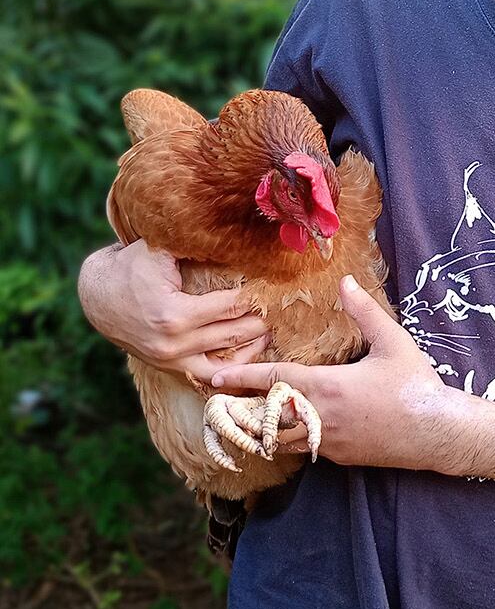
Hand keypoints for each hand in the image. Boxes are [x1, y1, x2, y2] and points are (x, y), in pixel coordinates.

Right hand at [77, 240, 270, 384]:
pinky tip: (250, 352)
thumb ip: (193, 246)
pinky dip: (232, 367)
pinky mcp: (170, 368)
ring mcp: (171, 360)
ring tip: (272, 329)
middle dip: (262, 319)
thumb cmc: (130, 268)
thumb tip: (234, 234)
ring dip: (253, 345)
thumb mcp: (158, 251)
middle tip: (285, 307)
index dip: (256, 295)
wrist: (96, 297)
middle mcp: (174, 343)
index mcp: (174, 314)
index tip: (277, 285)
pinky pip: (209, 374)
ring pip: (226, 359)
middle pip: (235, 333)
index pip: (231, 306)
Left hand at [208, 276, 451, 470]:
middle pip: (264, 418)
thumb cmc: (415, 385)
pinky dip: (290, 442)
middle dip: (239, 411)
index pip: (273, 379)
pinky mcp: (339, 456)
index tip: (214, 377)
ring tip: (245, 422)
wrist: (437, 432)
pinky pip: (304, 450)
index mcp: (327, 386)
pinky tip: (290, 433)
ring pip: (279, 441)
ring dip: (261, 431)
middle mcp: (320, 416)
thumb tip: (346, 282)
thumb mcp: (394, 343)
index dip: (241, 377)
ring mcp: (327, 440)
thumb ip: (366, 312)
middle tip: (218, 406)